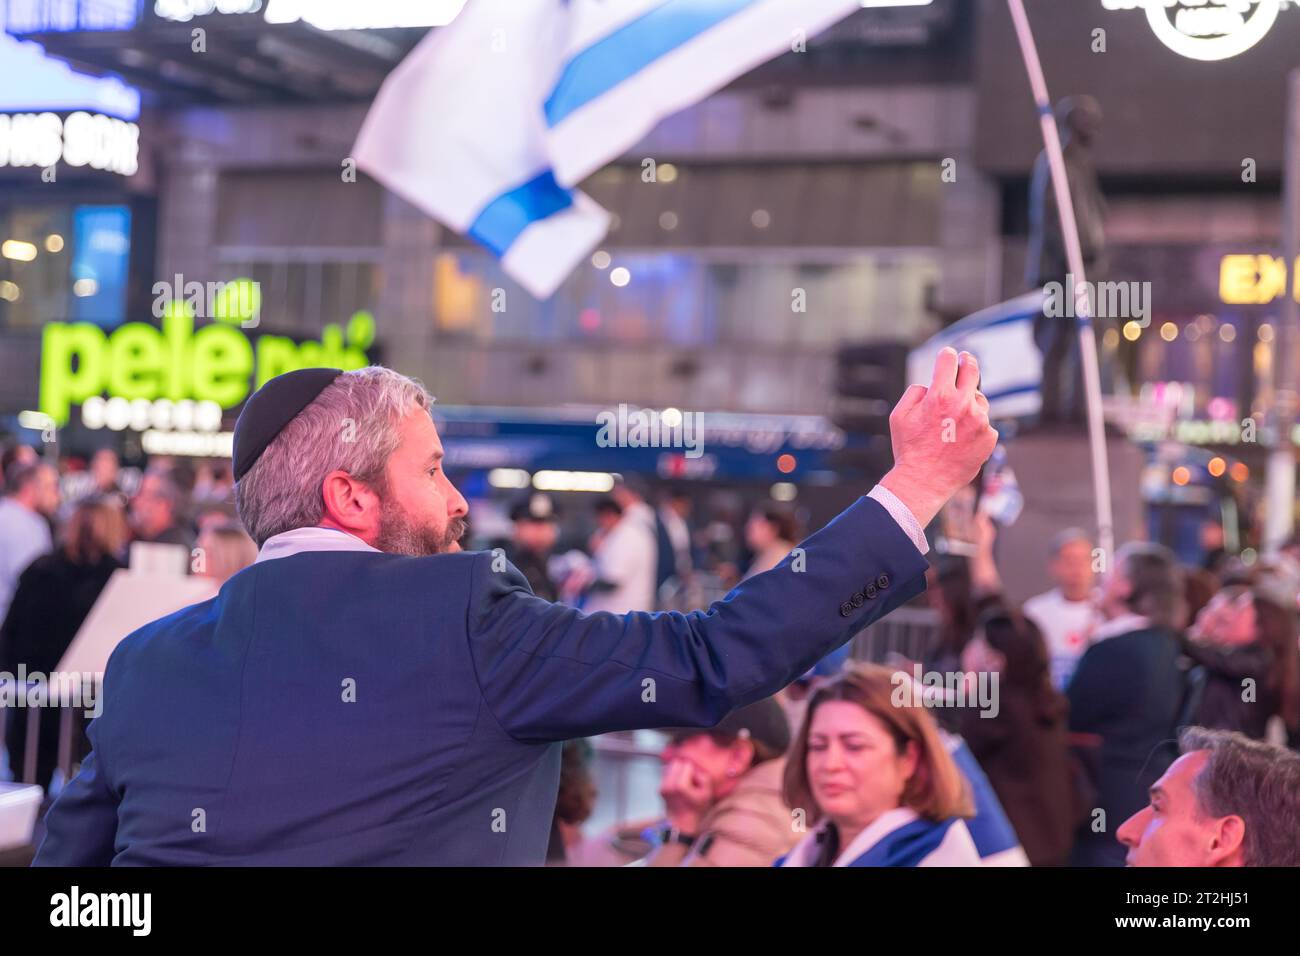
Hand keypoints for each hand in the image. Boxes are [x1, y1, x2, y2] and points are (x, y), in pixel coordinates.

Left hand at [658, 757, 713, 834]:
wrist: (682, 825)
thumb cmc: (696, 809)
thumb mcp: (707, 793)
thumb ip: (703, 777)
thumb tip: (694, 770)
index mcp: (680, 785)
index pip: (687, 764)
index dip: (694, 772)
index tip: (695, 784)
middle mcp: (669, 784)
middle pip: (677, 763)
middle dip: (684, 769)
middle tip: (690, 782)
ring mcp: (663, 787)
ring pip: (670, 767)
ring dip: (678, 772)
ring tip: (684, 784)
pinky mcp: (660, 789)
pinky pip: (666, 774)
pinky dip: (673, 777)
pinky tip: (678, 787)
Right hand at [879, 348, 997, 528]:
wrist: (924, 481)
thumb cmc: (908, 449)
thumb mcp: (899, 415)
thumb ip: (916, 392)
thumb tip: (931, 386)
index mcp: (939, 395)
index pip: (948, 361)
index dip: (947, 355)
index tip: (949, 355)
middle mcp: (963, 405)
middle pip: (972, 370)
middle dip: (967, 362)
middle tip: (966, 360)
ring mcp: (979, 421)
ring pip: (979, 400)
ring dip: (969, 402)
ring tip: (955, 419)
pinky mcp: (989, 437)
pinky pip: (985, 423)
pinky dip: (975, 427)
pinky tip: (961, 438)